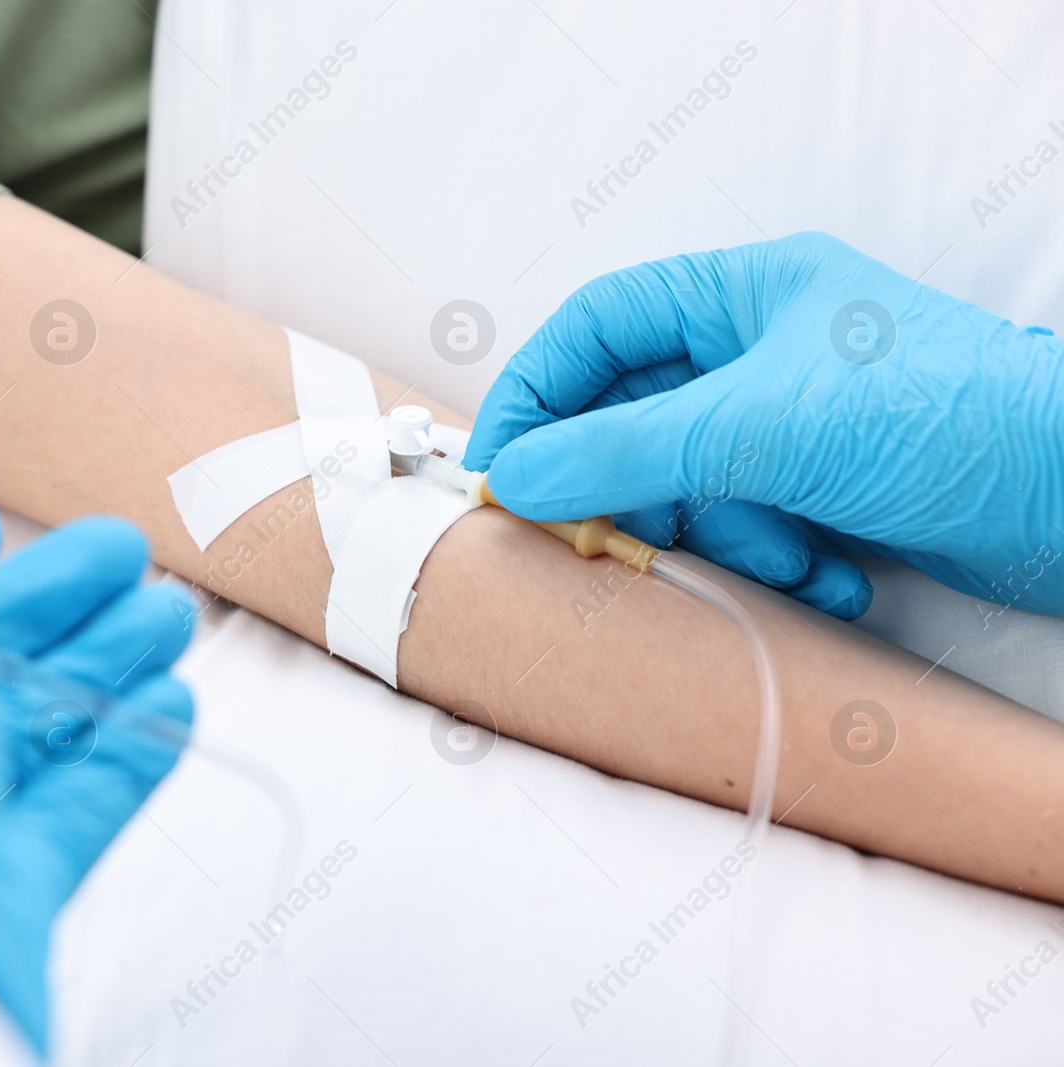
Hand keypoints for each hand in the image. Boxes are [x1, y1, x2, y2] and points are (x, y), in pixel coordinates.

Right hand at [463, 231, 1063, 619]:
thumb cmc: (941, 417)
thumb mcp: (756, 427)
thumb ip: (622, 451)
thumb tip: (516, 476)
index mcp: (744, 295)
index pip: (599, 327)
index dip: (537, 389)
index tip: (497, 463)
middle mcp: (761, 352)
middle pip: (634, 415)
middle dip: (630, 483)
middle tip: (604, 534)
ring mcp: (794, 423)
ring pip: (690, 484)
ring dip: (723, 536)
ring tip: (779, 553)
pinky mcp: (825, 490)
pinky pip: (750, 526)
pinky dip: (777, 559)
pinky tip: (830, 571)